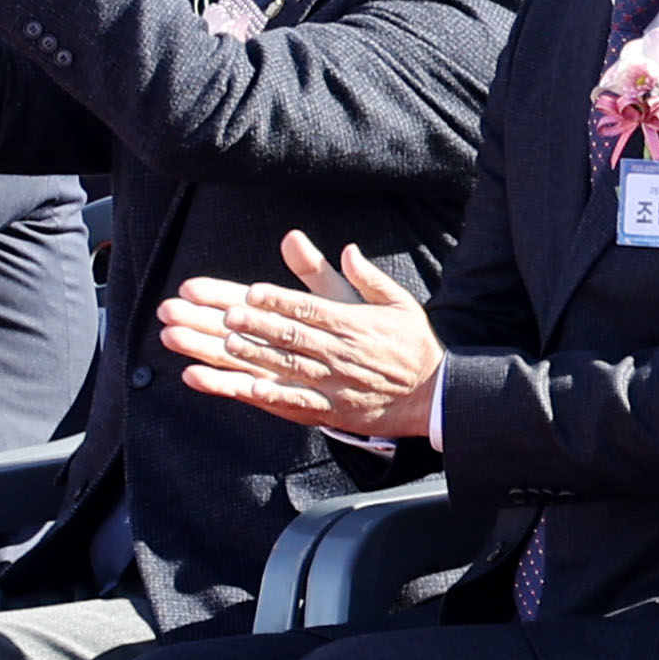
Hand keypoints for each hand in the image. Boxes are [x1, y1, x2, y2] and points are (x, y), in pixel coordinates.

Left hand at [158, 232, 444, 440]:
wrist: (436, 395)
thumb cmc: (411, 345)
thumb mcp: (398, 303)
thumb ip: (368, 277)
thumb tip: (348, 250)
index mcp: (353, 323)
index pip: (308, 307)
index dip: (276, 299)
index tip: (248, 291)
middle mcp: (339, 352)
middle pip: (290, 335)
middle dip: (254, 323)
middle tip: (223, 314)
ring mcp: (334, 383)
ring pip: (286, 366)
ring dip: (252, 356)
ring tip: (222, 345)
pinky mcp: (332, 409)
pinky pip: (296, 403)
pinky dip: (270, 396)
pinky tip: (244, 388)